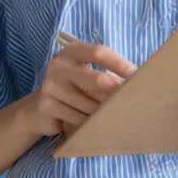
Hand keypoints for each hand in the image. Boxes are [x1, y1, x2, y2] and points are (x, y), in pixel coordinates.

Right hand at [17, 40, 136, 137]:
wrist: (38, 110)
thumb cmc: (73, 90)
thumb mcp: (87, 76)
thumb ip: (107, 75)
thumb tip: (138, 82)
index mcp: (71, 51)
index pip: (99, 52)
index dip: (120, 64)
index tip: (138, 75)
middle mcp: (58, 65)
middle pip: (96, 79)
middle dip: (116, 93)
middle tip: (131, 101)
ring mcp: (50, 85)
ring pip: (89, 104)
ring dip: (104, 113)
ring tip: (111, 116)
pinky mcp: (47, 106)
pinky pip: (78, 119)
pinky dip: (90, 124)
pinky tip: (93, 125)